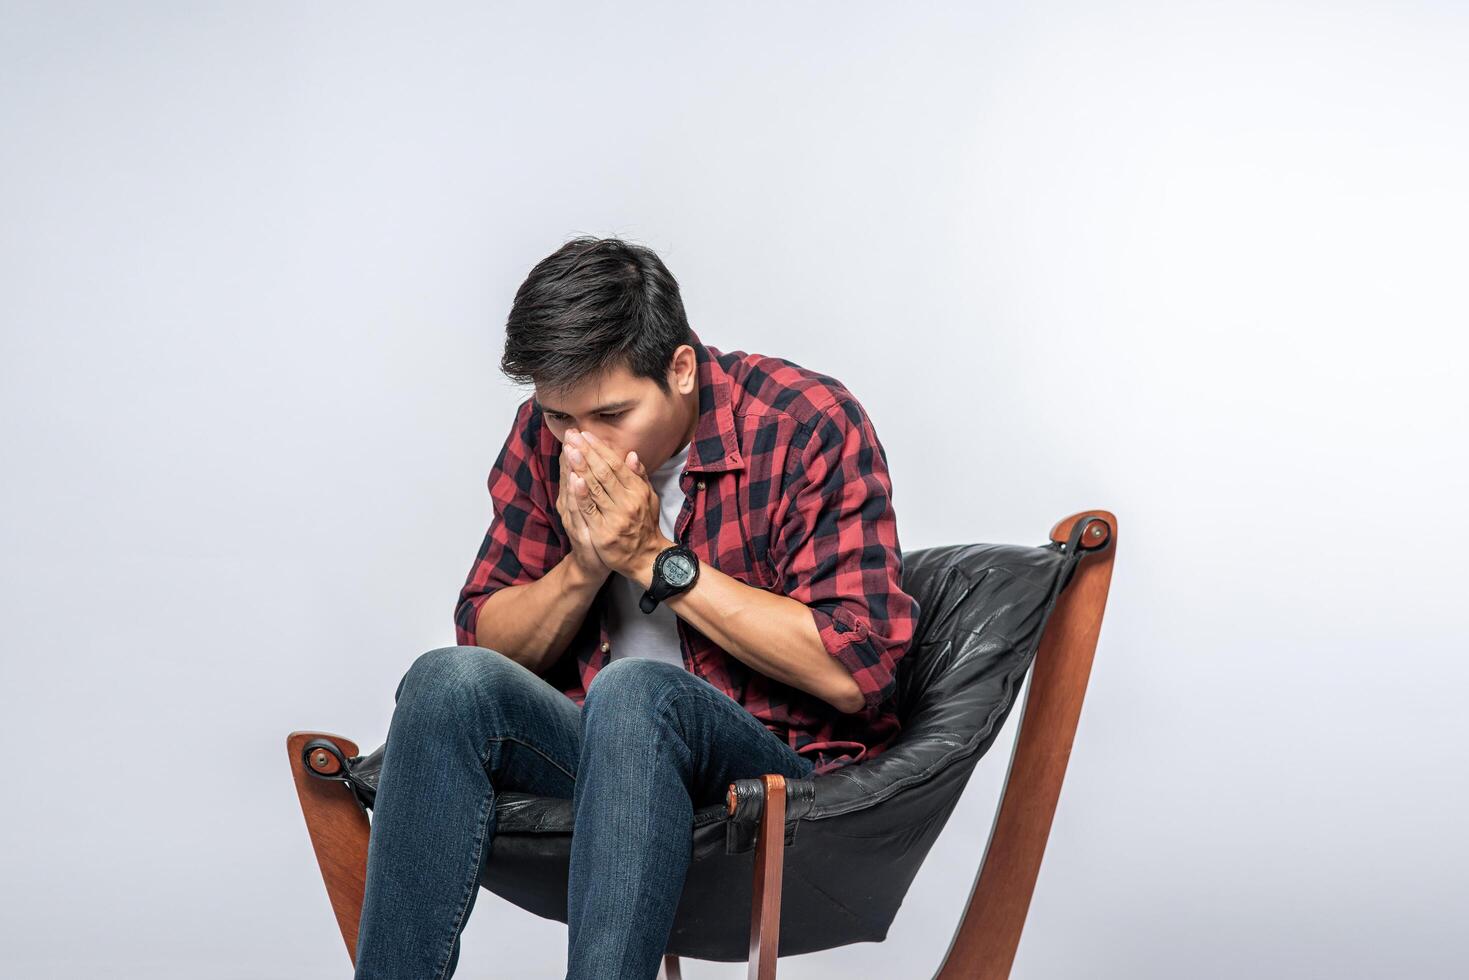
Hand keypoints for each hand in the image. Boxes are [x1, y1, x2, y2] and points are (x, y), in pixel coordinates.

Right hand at [556, 438, 611, 583]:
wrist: (593, 564)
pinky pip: (577, 510)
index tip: (575, 431)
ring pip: (570, 490)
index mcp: (575, 497)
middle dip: (571, 453)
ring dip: (570, 469)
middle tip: (570, 433)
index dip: (575, 450)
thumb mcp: (598, 505)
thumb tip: (599, 460)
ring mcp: (573, 518)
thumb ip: (599, 483)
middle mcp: (570, 505)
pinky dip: (576, 495)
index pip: (573, 469)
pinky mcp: (578, 531)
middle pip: (569, 475)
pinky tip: (576, 481)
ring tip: (571, 449)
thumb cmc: (599, 531)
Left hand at [563, 428, 673, 581]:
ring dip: (581, 467)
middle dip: (587, 452)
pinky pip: (590, 510)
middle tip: (572, 435)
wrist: (644, 558)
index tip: (586, 435)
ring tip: (569, 449)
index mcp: (637, 491)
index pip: (616, 465)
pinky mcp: (603, 532)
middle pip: (604, 472)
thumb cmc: (645, 525)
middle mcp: (627, 502)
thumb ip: (639, 477)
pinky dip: (581, 494)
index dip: (600, 449)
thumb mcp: (648, 499)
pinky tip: (573, 479)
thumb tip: (631, 454)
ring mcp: (615, 517)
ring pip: (595, 488)